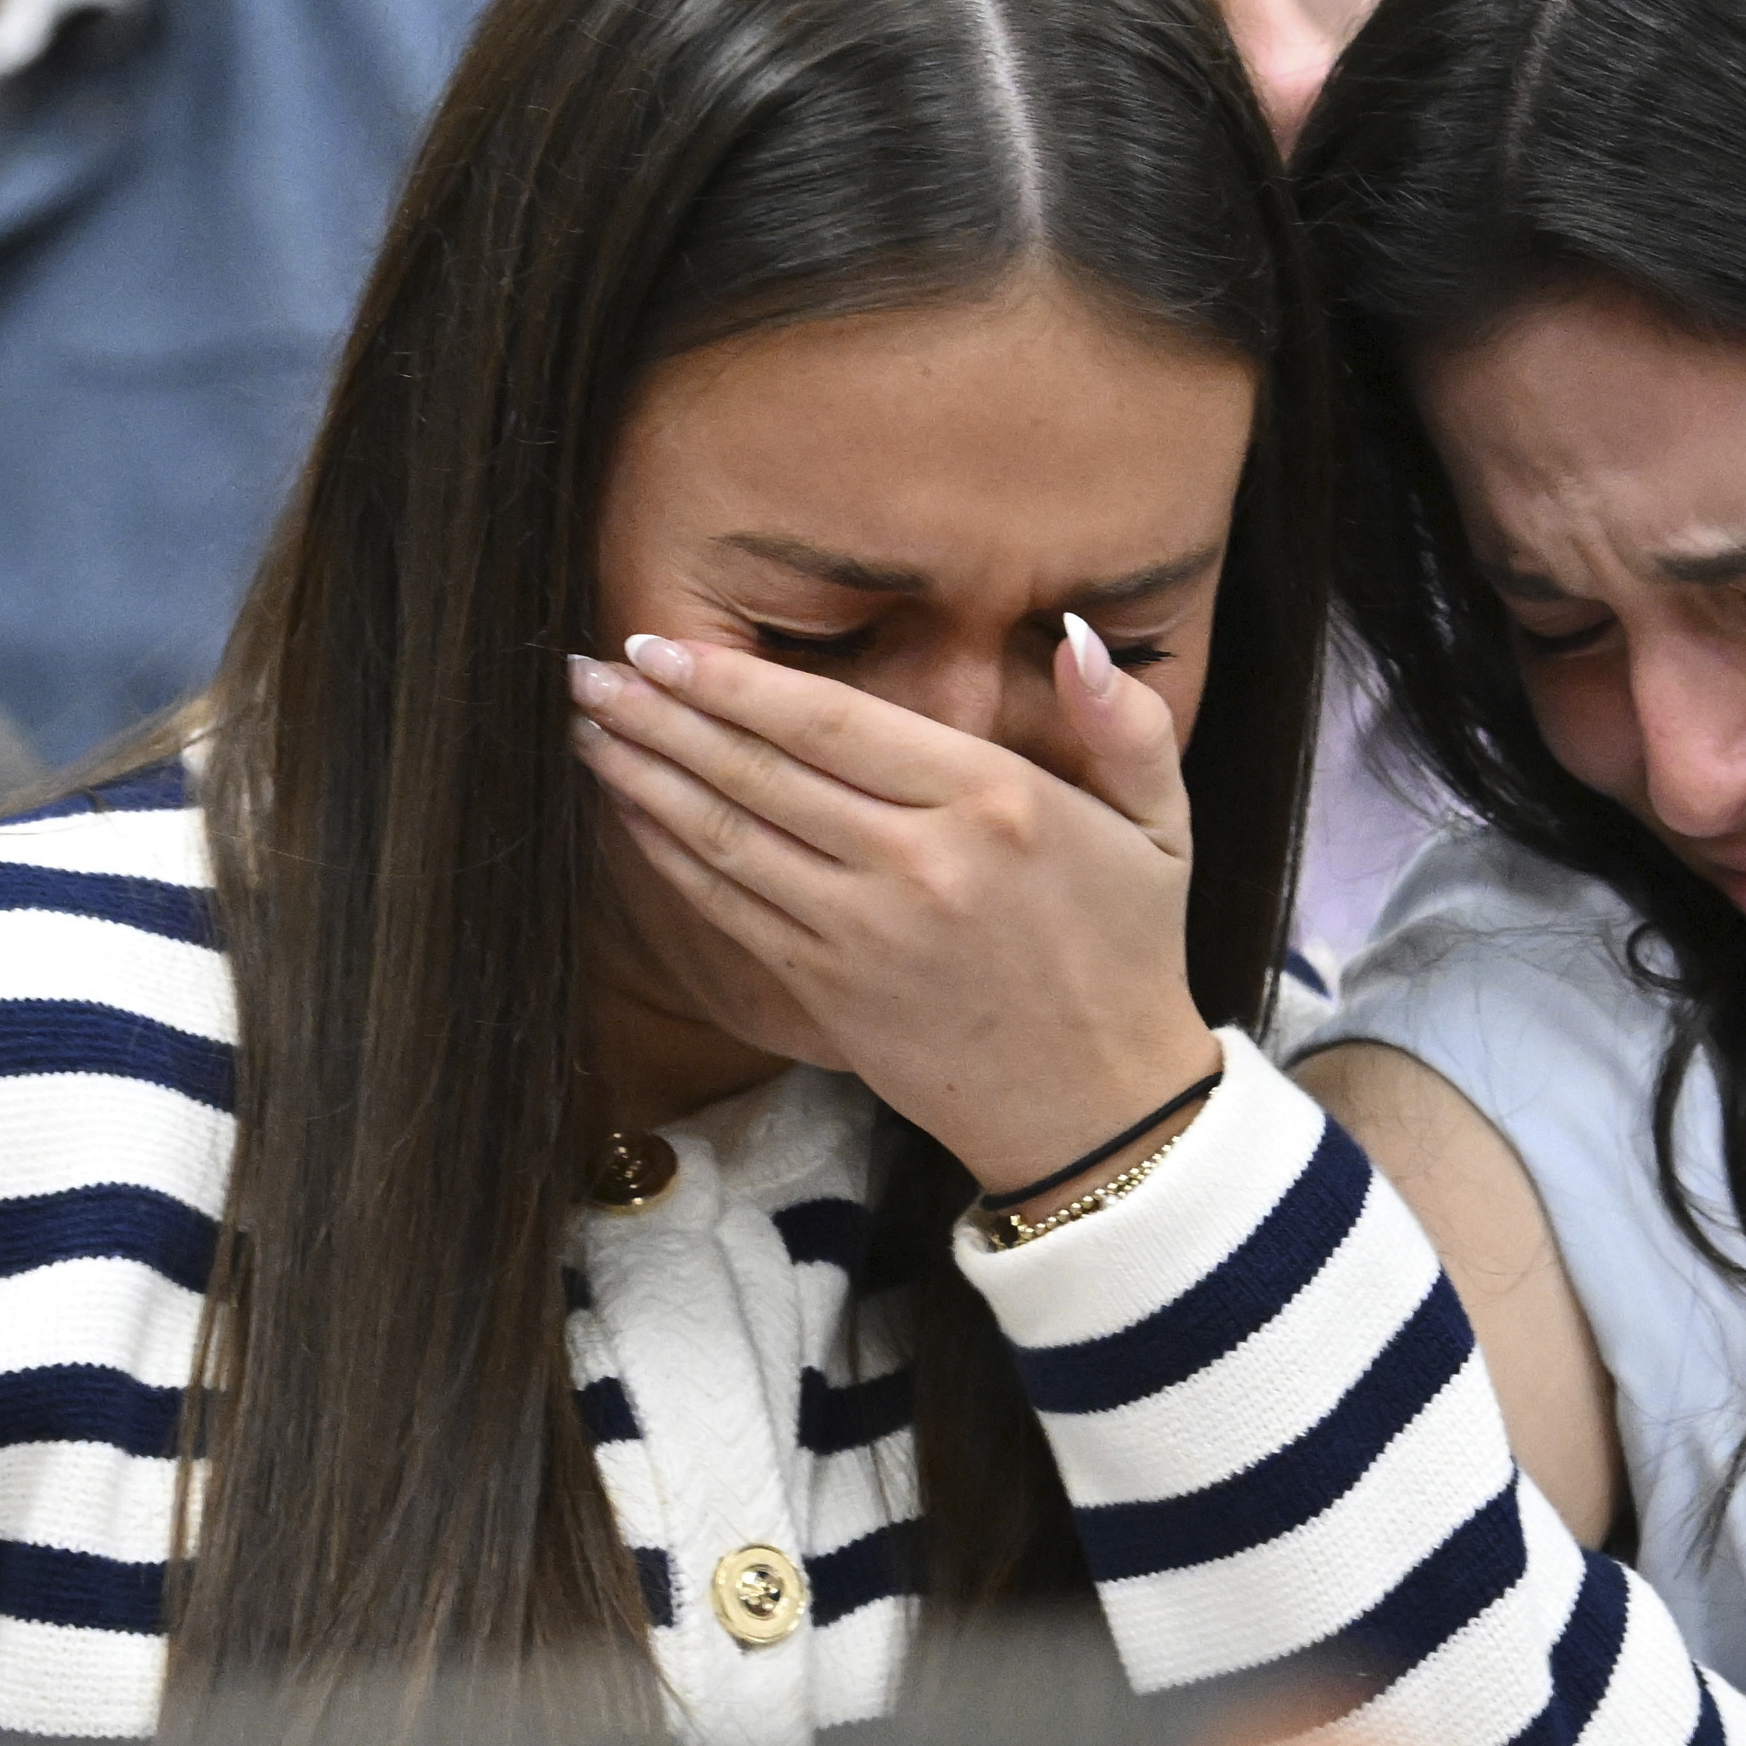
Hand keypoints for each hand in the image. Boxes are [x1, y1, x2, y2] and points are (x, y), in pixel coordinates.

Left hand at [565, 620, 1222, 1199]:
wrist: (1098, 1109)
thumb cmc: (1128, 952)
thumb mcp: (1162, 828)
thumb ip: (1128, 724)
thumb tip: (1080, 636)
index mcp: (994, 803)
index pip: (834, 723)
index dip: (735, 681)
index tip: (659, 643)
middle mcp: (917, 864)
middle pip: (759, 773)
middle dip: (661, 715)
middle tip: (583, 668)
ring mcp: (863, 933)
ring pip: (727, 838)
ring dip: (644, 777)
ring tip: (585, 725)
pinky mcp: (828, 991)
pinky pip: (730, 909)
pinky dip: (669, 856)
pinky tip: (628, 810)